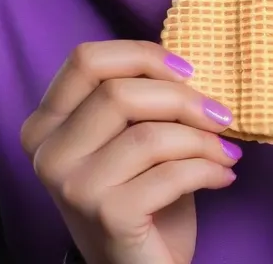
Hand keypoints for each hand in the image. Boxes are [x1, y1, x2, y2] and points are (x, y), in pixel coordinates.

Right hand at [20, 41, 240, 263]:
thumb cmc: (141, 194)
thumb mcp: (128, 136)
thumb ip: (138, 97)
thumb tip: (187, 63)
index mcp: (46, 124)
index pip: (85, 59)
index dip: (141, 55)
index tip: (187, 71)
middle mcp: (48, 154)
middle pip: (119, 92)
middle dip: (183, 99)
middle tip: (219, 115)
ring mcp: (73, 187)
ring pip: (149, 134)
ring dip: (202, 139)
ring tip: (225, 149)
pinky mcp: (107, 216)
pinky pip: (170, 173)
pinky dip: (207, 168)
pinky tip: (223, 175)